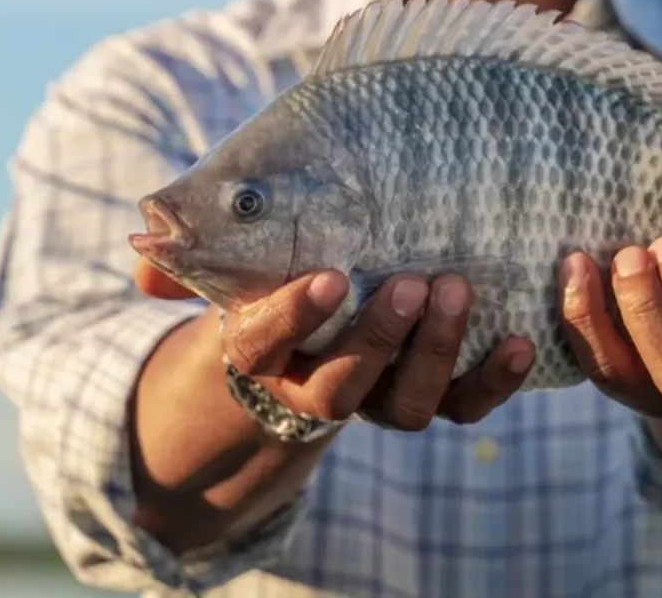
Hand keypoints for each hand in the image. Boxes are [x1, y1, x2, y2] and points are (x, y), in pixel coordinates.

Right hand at [135, 260, 534, 430]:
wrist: (320, 324)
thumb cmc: (277, 280)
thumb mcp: (235, 265)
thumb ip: (189, 260)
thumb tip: (142, 254)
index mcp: (264, 352)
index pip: (261, 344)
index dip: (292, 316)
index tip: (326, 277)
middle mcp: (320, 387)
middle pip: (344, 389)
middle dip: (379, 341)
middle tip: (411, 283)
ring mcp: (380, 397)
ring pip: (409, 405)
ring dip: (436, 354)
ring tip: (458, 291)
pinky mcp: (433, 394)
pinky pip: (465, 406)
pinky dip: (494, 382)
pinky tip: (519, 340)